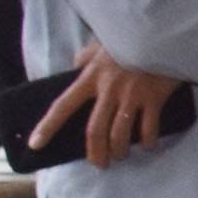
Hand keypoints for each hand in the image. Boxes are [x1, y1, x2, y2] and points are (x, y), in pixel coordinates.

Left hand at [41, 45, 188, 169]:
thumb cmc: (131, 38)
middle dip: (95, 153)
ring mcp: (131, 95)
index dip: (47, 126)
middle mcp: (108, 89)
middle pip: (95, 130)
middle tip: (99, 164)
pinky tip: (148, 145)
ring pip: (120, 134)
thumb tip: (75, 66)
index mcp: (90, 77)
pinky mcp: (154, 98)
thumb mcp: (101, 44)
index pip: (62, 105)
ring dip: (120, 150)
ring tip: (122, 155)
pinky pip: (149, 128)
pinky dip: (148, 141)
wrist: (162, 33)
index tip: (35, 144)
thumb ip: (85, 56)